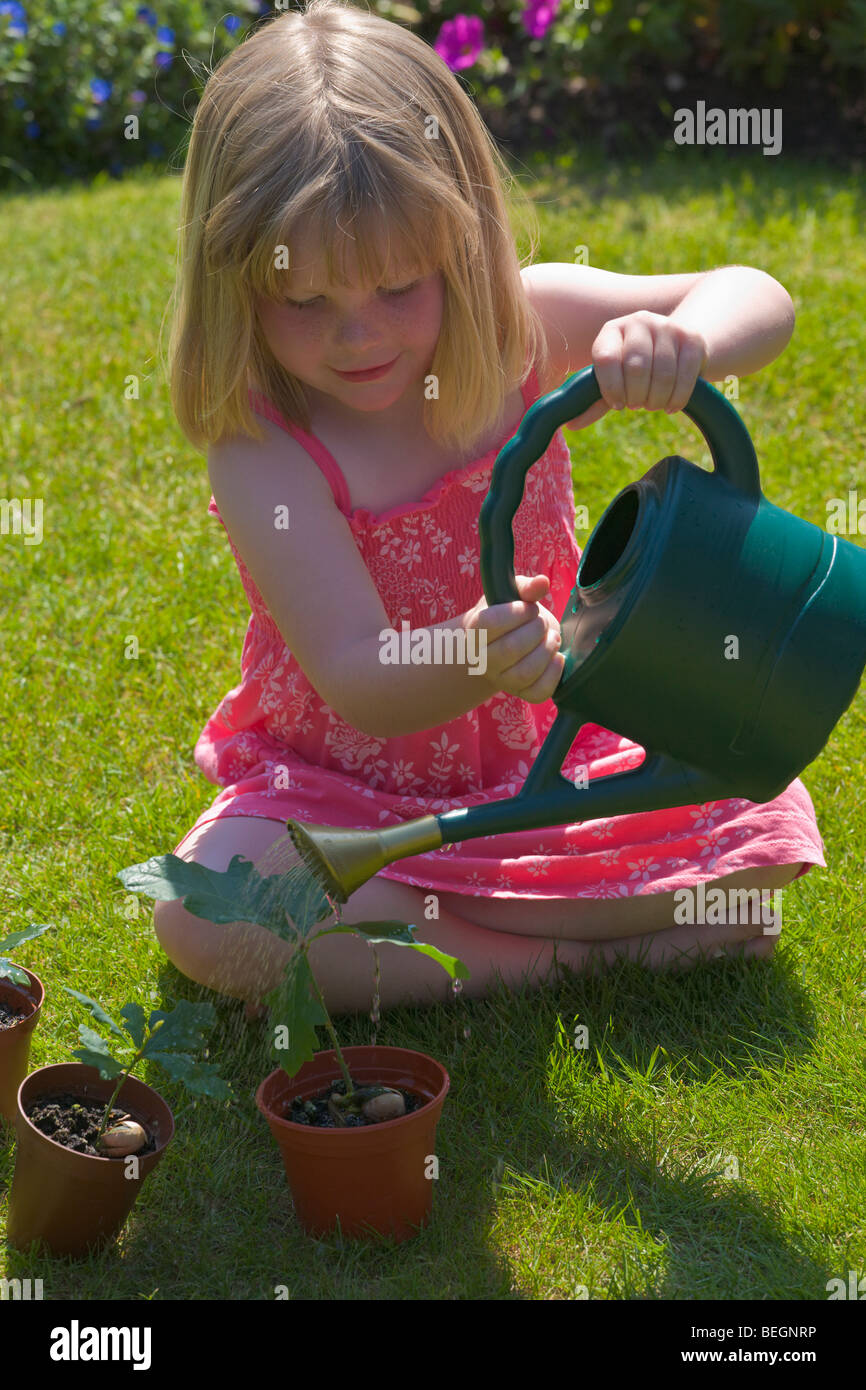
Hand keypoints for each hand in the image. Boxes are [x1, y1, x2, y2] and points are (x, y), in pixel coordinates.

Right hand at [464, 574, 564, 702]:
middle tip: (542, 623)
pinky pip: (538, 692)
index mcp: (476, 631)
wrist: (503, 643)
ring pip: (525, 673)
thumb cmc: (507, 613)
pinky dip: (554, 674)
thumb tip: (542, 582)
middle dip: (536, 631)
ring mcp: (502, 680)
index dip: (517, 613)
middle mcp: (483, 660)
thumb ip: (526, 587)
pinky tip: (557, 657)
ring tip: (552, 638)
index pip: (491, 623)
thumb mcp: (512, 594)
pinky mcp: (522, 693)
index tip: (530, 607)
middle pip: (510, 649)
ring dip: (546, 651)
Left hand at [563, 310, 708, 429]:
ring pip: (663, 372)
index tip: (617, 405)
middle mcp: (638, 321)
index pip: (607, 359)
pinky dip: (677, 397)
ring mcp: (667, 326)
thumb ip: (593, 401)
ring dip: (656, 399)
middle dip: (636, 395)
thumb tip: (571, 425)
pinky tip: (670, 405)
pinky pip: (686, 373)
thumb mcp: (612, 381)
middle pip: (636, 367)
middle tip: (637, 406)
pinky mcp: (691, 338)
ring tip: (653, 405)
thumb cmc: (632, 370)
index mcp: (611, 331)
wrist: (671, 347)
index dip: (611, 388)